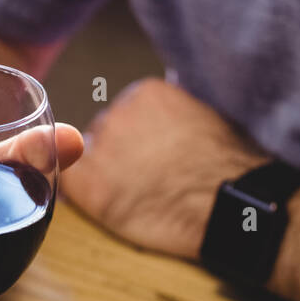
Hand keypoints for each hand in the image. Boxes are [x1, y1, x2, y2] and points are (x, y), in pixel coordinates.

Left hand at [61, 78, 264, 258]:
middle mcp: (117, 113)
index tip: (148, 161)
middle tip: (142, 184)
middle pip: (100, 136)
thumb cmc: (229, 170)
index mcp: (145, 94)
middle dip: (115, 159)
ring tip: (136, 199)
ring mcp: (101, 148)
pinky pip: (71, 186)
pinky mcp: (90, 184)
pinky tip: (113, 206)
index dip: (133, 143)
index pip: (123, 115)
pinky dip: (86, 197)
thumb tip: (165, 125)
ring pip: (86, 161)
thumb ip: (172, 117)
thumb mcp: (205, 120)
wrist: (226, 203)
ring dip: (102, 178)